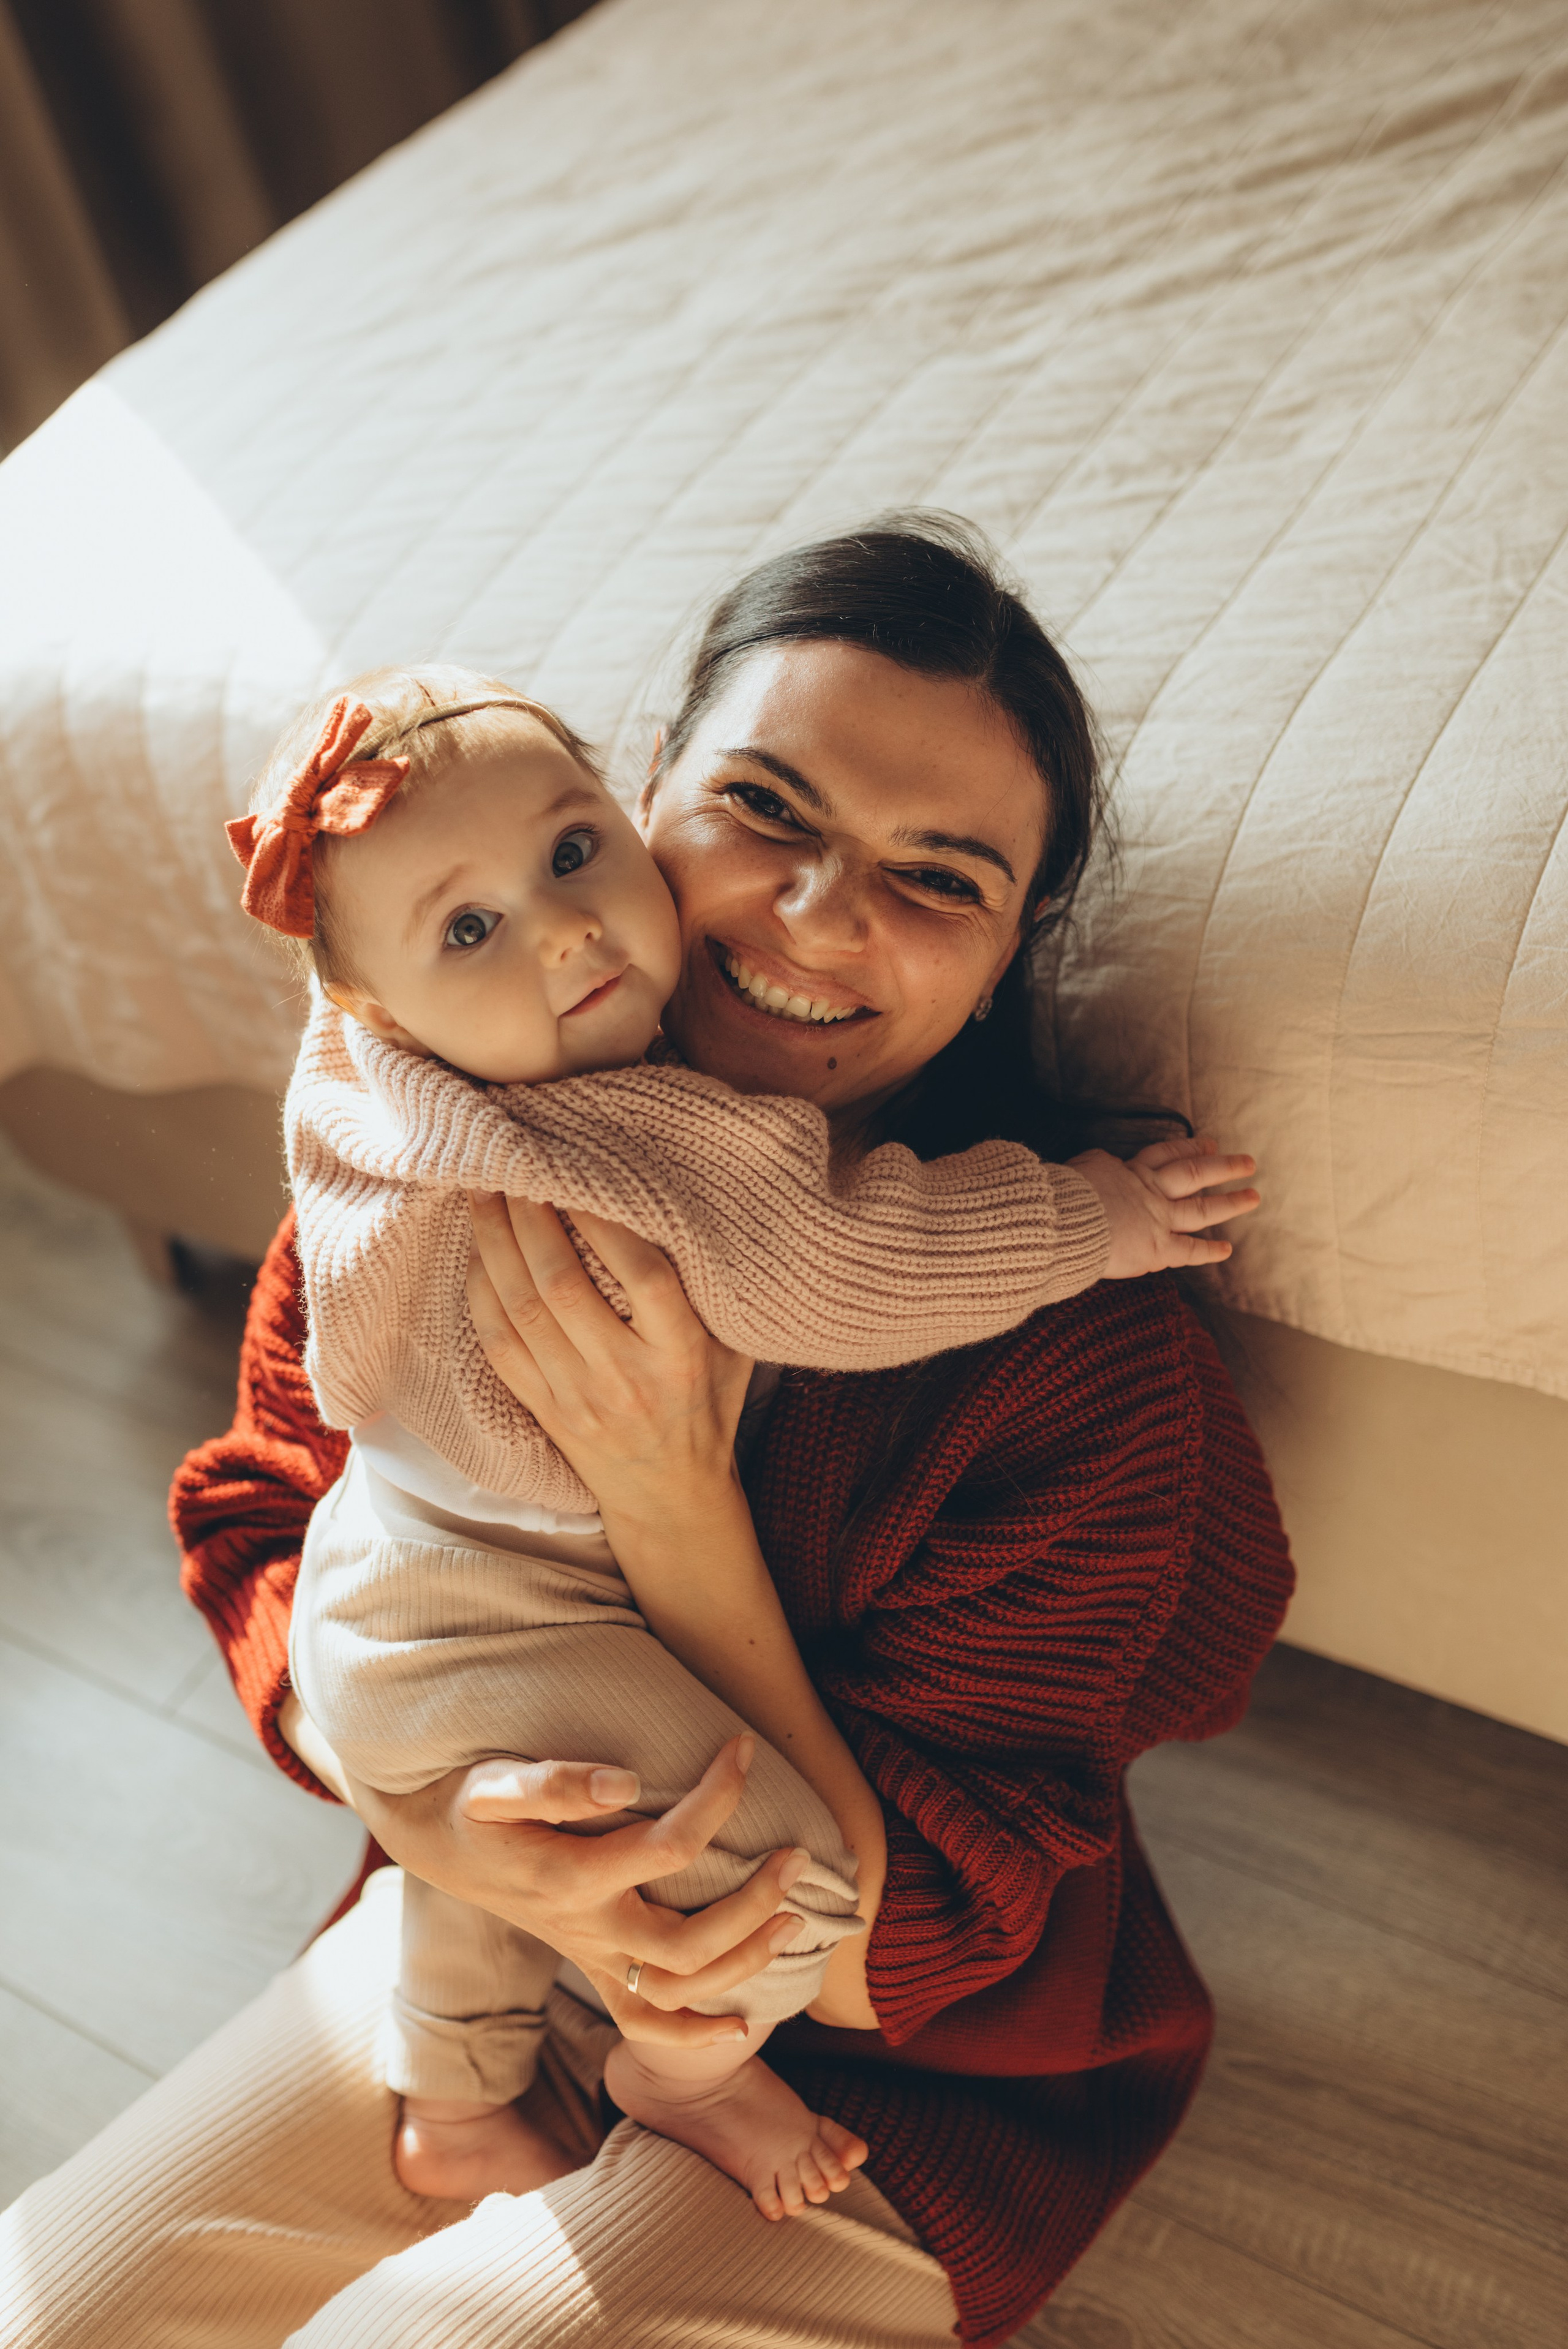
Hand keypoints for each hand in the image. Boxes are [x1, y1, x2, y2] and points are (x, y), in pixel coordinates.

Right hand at [342, 1733, 811, 2045]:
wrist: (440, 1841)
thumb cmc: (472, 1802)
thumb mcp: (495, 1782)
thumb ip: (554, 1782)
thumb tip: (626, 1780)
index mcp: (569, 1879)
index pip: (669, 1847)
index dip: (717, 1797)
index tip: (744, 1749)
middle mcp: (587, 1931)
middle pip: (686, 1944)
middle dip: (752, 1905)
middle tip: (797, 1857)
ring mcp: (592, 1958)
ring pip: (678, 1991)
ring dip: (743, 1962)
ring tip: (794, 1918)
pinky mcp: (594, 1969)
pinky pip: (646, 2024)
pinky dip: (695, 2036)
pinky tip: (743, 2027)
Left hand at [466, 1191, 752, 1531]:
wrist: (670, 1496)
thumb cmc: (707, 1404)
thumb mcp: (732, 1347)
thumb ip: (709, 1288)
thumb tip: (679, 1205)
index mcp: (682, 1354)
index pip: (641, 1276)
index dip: (603, 1221)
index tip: (578, 1173)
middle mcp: (627, 1376)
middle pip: (562, 1286)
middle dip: (530, 1219)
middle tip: (512, 1167)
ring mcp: (577, 1398)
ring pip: (520, 1311)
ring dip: (494, 1245)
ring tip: (483, 1193)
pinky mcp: (542, 1411)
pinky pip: (497, 1345)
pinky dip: (480, 1293)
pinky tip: (478, 1253)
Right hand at [1071, 1137, 1259, 1276]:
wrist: (1063, 1222)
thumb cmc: (1062, 1196)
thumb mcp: (1080, 1168)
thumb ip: (1096, 1167)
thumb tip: (1101, 1165)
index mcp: (1129, 1171)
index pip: (1165, 1155)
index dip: (1188, 1148)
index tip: (1209, 1144)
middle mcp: (1150, 1192)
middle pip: (1194, 1174)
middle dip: (1223, 1167)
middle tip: (1247, 1163)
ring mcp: (1157, 1219)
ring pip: (1201, 1209)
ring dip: (1230, 1203)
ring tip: (1253, 1197)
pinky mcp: (1156, 1248)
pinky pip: (1189, 1250)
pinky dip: (1208, 1251)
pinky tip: (1227, 1250)